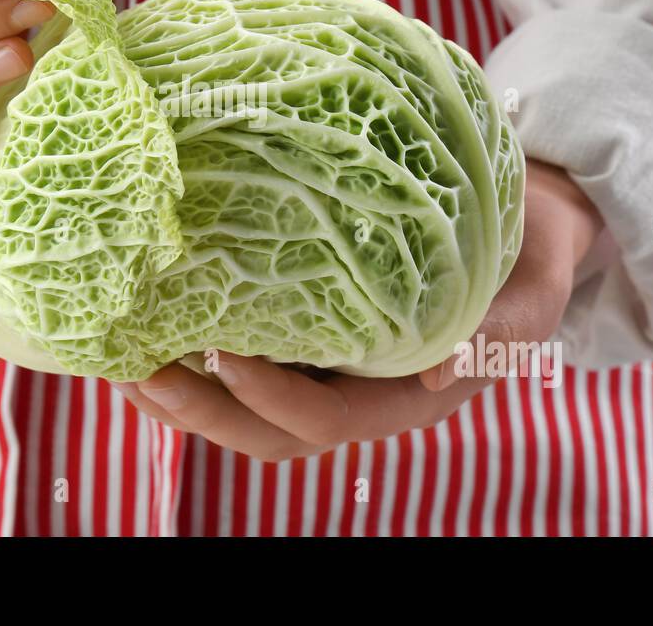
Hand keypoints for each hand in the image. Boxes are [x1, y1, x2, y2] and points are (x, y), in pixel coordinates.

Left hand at [112, 160, 602, 461]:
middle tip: (136, 371)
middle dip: (200, 411)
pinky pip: (242, 355)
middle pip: (264, 430)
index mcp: (402, 396)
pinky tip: (149, 319)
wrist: (520, 222)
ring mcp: (324, 364)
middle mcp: (354, 391)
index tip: (227, 354)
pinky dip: (192, 348)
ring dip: (181, 390)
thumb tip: (445, 375)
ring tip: (119, 356)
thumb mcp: (532, 293)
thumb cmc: (525, 255)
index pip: (324, 421)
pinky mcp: (304, 328)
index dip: (272, 400)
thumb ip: (502, 333)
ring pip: (240, 404)